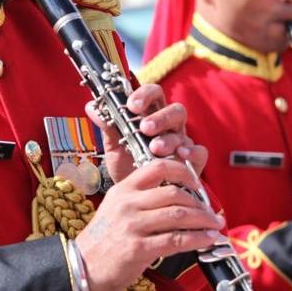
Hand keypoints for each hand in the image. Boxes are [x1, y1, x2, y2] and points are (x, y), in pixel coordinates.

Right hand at [75, 159, 224, 290]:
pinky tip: (207, 240)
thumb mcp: (115, 209)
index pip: (157, 167)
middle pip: (174, 193)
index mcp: (123, 189)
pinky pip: (175, 240)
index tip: (197, 182)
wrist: (79, 268)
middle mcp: (127, 203)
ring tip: (216, 224)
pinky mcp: (138, 248)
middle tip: (211, 211)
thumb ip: (140, 199)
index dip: (183, 171)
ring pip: (178, 215)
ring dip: (203, 220)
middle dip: (199, 202)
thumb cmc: (102, 241)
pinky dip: (197, 239)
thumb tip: (176, 198)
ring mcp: (132, 225)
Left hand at [87, 83, 207, 183]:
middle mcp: (170, 126)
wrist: (136, 195)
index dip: (145, 95)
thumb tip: (91, 106)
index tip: (132, 105)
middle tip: (144, 128)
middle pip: (174, 109)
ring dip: (168, 138)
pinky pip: (200, 151)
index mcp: (151, 115)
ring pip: (183, 131)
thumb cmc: (127, 166)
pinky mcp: (192, 161)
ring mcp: (182, 143)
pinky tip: (180, 155)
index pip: (154, 94)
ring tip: (154, 148)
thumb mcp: (114, 146)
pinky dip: (192, 151)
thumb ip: (107, 126)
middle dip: (160, 117)